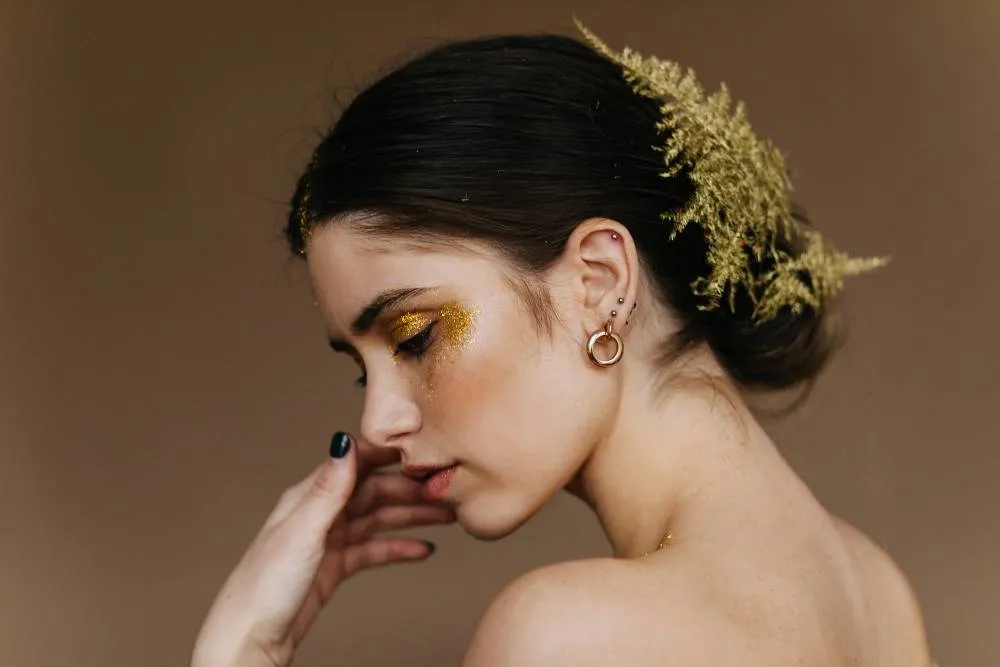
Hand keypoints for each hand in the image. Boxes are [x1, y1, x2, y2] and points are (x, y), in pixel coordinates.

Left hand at [191, 432, 453, 666]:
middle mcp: (319, 514)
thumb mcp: (301, 531)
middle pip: (373, 491)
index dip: (390, 455)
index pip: (356, 463)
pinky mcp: (333, 567)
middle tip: (445, 490)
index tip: (424, 451)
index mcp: (308, 496)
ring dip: (411, 516)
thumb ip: (327, 488)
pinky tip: (421, 550)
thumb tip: (344, 442)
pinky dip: (398, 548)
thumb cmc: (264, 587)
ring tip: (445, 517)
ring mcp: (327, 541)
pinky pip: (373, 550)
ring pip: (378, 519)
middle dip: (410, 489)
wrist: (250, 639)